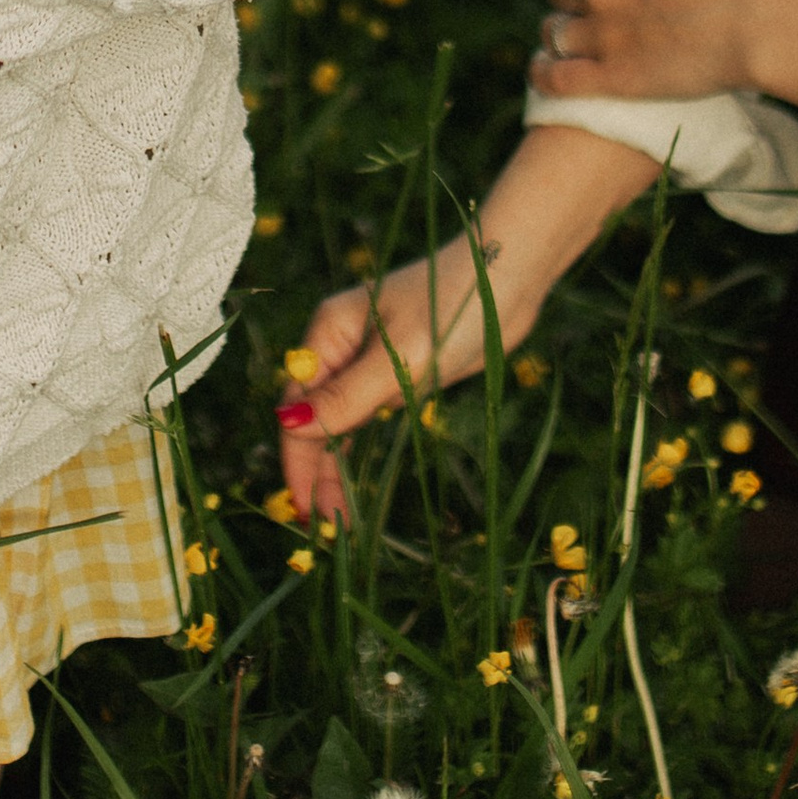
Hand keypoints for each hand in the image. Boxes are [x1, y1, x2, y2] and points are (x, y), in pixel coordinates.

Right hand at [275, 126, 658, 523]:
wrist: (509, 272)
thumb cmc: (454, 305)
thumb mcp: (401, 360)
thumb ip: (348, 397)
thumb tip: (288, 424)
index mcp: (330, 332)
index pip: (298, 404)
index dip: (296, 457)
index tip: (303, 505)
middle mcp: (343, 345)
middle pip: (315, 415)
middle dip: (316, 468)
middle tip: (325, 526)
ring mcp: (372, 358)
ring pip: (342, 420)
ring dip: (338, 465)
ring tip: (342, 518)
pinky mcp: (401, 368)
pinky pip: (371, 414)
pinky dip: (364, 445)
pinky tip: (362, 482)